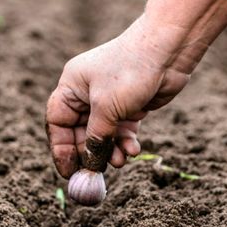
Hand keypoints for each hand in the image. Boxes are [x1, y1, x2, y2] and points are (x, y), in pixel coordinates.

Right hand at [45, 18, 190, 177]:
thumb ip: (96, 138)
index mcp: (72, 86)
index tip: (68, 172)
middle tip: (97, 174)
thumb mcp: (107, 108)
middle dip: (90, 153)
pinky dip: (126, 142)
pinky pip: (122, 130)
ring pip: (104, 134)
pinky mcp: (131, 105)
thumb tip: (89, 165)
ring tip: (121, 161)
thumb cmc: (130, 72)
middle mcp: (88, 92)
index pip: (58, 122)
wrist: (168, 51)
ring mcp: (111, 99)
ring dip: (111, 150)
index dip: (61, 148)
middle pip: (81, 132)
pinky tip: (133, 151)